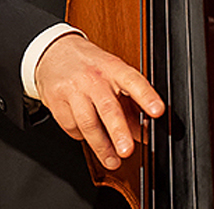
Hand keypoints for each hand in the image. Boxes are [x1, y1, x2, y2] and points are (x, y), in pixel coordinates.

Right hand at [34, 34, 164, 169]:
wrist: (55, 52)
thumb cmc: (91, 66)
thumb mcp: (114, 76)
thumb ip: (132, 102)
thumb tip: (148, 131)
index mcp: (113, 68)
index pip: (132, 81)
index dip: (146, 96)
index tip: (157, 111)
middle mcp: (94, 78)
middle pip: (108, 106)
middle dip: (119, 131)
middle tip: (127, 151)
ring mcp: (74, 90)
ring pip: (88, 123)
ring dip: (102, 147)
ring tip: (114, 161)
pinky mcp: (57, 103)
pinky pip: (72, 128)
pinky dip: (83, 137)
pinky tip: (88, 135)